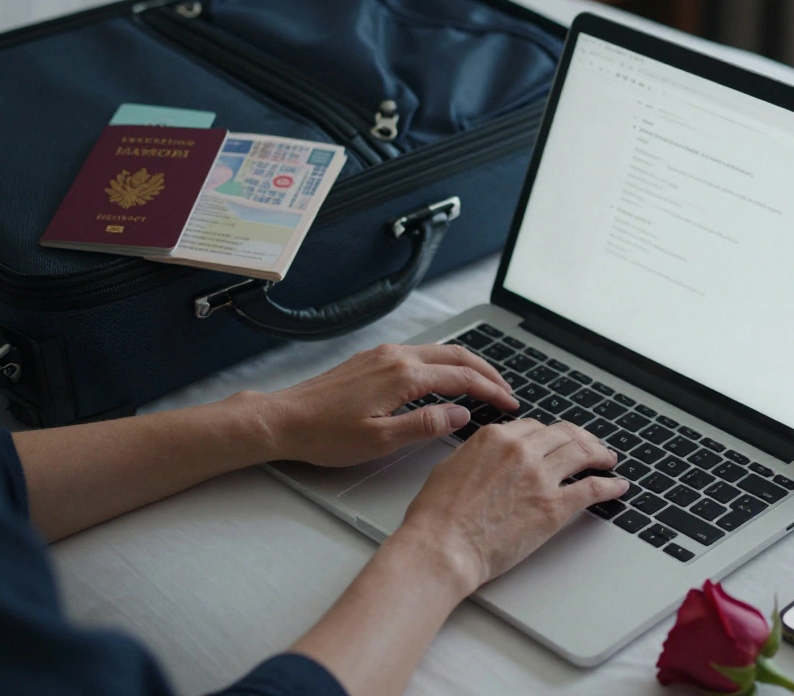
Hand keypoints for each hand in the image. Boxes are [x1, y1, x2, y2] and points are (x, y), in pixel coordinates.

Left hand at [254, 344, 518, 466]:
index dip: (491, 391)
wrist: (283, 419)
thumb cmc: (325, 434)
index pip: (462, 378)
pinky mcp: (372, 359)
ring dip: (466, 366)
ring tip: (484, 385)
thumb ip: (425, 425)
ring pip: (439, 352)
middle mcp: (396, 356)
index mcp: (403, 376)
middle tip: (507, 392)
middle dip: (487, 372)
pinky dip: (444, 365)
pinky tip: (446, 381)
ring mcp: (383, 354)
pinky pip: (420, 354)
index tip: (510, 404)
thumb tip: (461, 415)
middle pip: (456, 356)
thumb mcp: (380, 440)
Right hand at [396, 419, 629, 594]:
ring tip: (608, 459)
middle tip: (591, 445)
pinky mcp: (554, 506)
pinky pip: (591, 488)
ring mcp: (540, 477)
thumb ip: (478, 453)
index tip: (557, 441)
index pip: (534, 427)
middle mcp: (521, 450)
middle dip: (581, 438)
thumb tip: (490, 454)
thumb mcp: (451, 466)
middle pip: (563, 435)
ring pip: (582, 454)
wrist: (443, 547)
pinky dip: (609, 485)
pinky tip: (617, 486)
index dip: (550, 434)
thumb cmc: (437, 516)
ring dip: (599, 454)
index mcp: (495, 437)